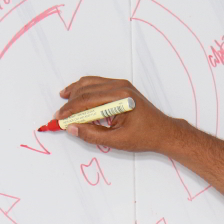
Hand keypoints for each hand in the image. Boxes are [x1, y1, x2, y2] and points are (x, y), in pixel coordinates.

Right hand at [54, 76, 180, 153]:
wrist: (164, 131)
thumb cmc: (145, 136)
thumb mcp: (117, 140)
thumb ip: (92, 135)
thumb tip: (72, 128)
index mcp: (120, 98)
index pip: (88, 100)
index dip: (70, 110)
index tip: (59, 119)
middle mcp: (120, 87)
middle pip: (86, 90)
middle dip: (70, 103)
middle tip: (59, 116)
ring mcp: (121, 85)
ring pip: (90, 83)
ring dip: (75, 93)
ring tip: (63, 103)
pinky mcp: (121, 87)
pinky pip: (97, 84)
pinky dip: (85, 90)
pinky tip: (76, 96)